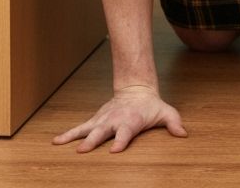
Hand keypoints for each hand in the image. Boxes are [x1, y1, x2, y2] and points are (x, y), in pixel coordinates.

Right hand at [52, 85, 186, 153]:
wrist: (136, 90)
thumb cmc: (151, 106)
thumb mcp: (165, 112)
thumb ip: (174, 123)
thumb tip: (184, 134)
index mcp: (131, 121)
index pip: (126, 133)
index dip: (121, 140)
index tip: (115, 150)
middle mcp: (115, 121)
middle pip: (103, 132)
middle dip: (94, 140)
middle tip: (83, 150)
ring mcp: (103, 120)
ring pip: (87, 129)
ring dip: (75, 136)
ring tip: (60, 144)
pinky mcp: (95, 120)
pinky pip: (80, 128)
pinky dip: (68, 134)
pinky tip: (55, 141)